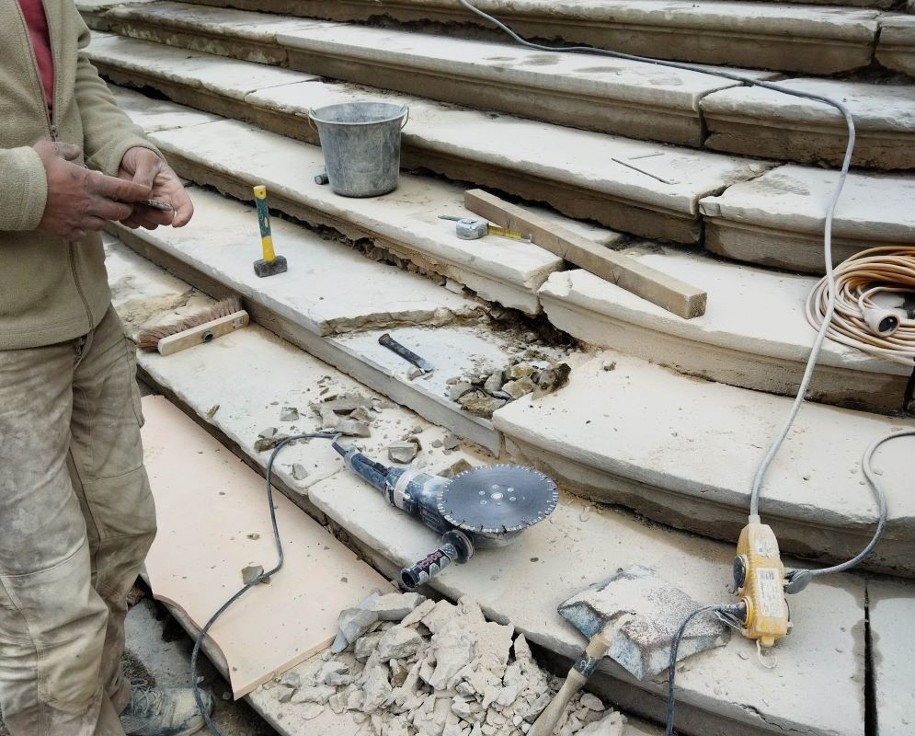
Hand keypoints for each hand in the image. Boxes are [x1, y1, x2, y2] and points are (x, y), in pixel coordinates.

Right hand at [35, 140, 150, 241]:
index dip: (139, 192)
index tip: (146, 192)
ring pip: (103, 225)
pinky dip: (84, 229)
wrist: (12, 191)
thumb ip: (68, 149)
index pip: (124, 190)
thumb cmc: (33, 168)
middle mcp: (89, 204)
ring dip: (104, 219)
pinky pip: (83, 234)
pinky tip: (77, 221)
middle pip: (119, 213)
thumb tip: (76, 151)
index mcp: (90, 183)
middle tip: (120, 204)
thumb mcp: (51, 149)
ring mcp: (79, 220)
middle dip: (124, 209)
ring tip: (95, 211)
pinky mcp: (67, 231)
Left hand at [117, 147, 192, 228]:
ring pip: (150, 224)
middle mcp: (164, 202)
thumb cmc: (140, 158)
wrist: (122, 159)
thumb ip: (145, 175)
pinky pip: (134, 224)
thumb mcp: (145, 159)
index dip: (184, 217)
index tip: (175, 224)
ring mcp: (150, 210)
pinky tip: (122, 204)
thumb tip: (145, 193)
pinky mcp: (136, 213)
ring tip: (128, 199)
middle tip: (137, 201)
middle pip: (165, 219)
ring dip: (138, 216)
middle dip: (151, 214)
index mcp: (173, 190)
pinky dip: (127, 217)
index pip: (185, 207)